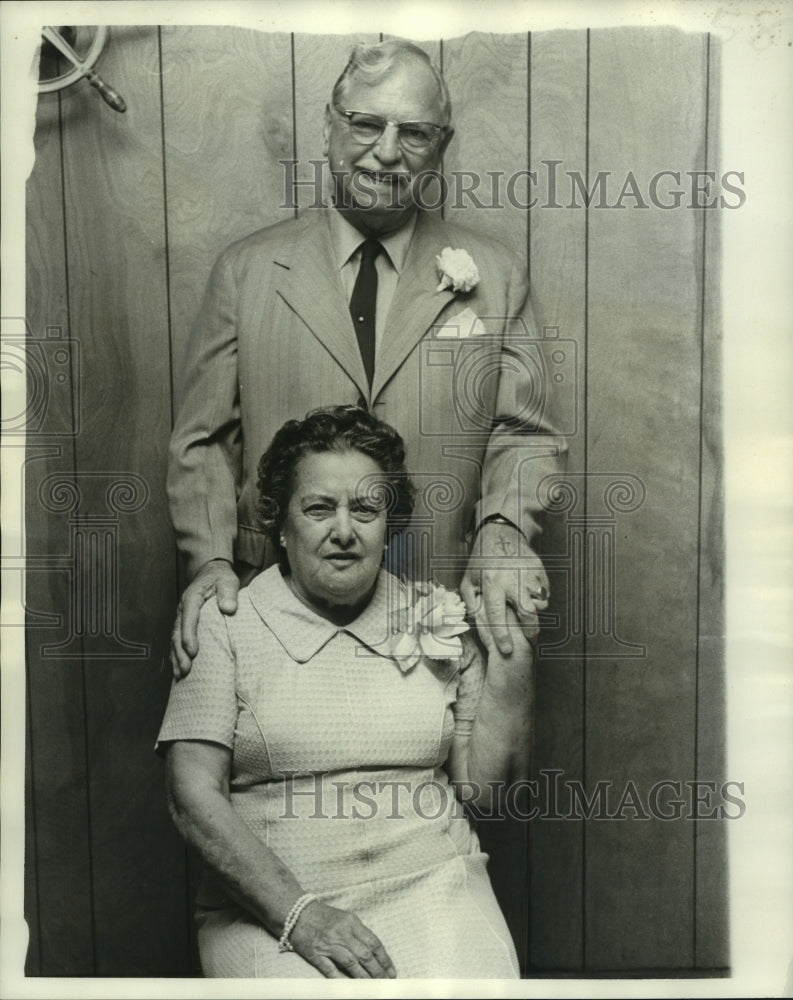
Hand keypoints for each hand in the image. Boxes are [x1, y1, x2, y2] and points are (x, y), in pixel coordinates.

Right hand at [170, 559, 239, 678]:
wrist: (210, 572)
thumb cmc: (220, 578)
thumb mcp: (228, 581)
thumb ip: (228, 593)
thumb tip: (229, 609)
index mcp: (192, 598)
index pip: (188, 618)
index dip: (189, 635)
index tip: (193, 652)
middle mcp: (182, 609)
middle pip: (178, 632)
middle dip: (180, 652)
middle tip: (186, 670)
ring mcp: (181, 617)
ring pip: (175, 638)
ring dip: (176, 656)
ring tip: (180, 675)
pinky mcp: (184, 623)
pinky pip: (177, 640)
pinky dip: (177, 654)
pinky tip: (179, 668)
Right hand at [289, 900, 396, 978]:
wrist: (297, 912)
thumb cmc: (324, 916)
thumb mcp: (345, 918)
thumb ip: (358, 933)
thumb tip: (373, 952)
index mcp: (351, 922)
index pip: (373, 942)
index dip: (384, 959)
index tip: (391, 971)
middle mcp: (342, 933)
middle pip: (364, 955)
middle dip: (377, 971)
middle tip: (385, 982)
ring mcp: (328, 944)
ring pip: (351, 963)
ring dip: (363, 977)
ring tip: (372, 987)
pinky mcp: (316, 954)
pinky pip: (330, 970)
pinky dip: (340, 979)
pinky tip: (349, 988)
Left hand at [461, 522, 549, 655]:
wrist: (500, 534)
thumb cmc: (482, 561)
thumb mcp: (468, 580)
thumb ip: (471, 603)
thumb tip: (478, 623)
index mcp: (491, 583)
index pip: (496, 614)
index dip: (501, 634)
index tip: (507, 650)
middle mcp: (512, 579)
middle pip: (527, 611)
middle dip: (531, 630)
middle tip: (531, 640)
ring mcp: (528, 574)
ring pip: (540, 602)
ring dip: (536, 612)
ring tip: (528, 613)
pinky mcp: (540, 570)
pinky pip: (544, 592)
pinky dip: (539, 598)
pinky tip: (529, 595)